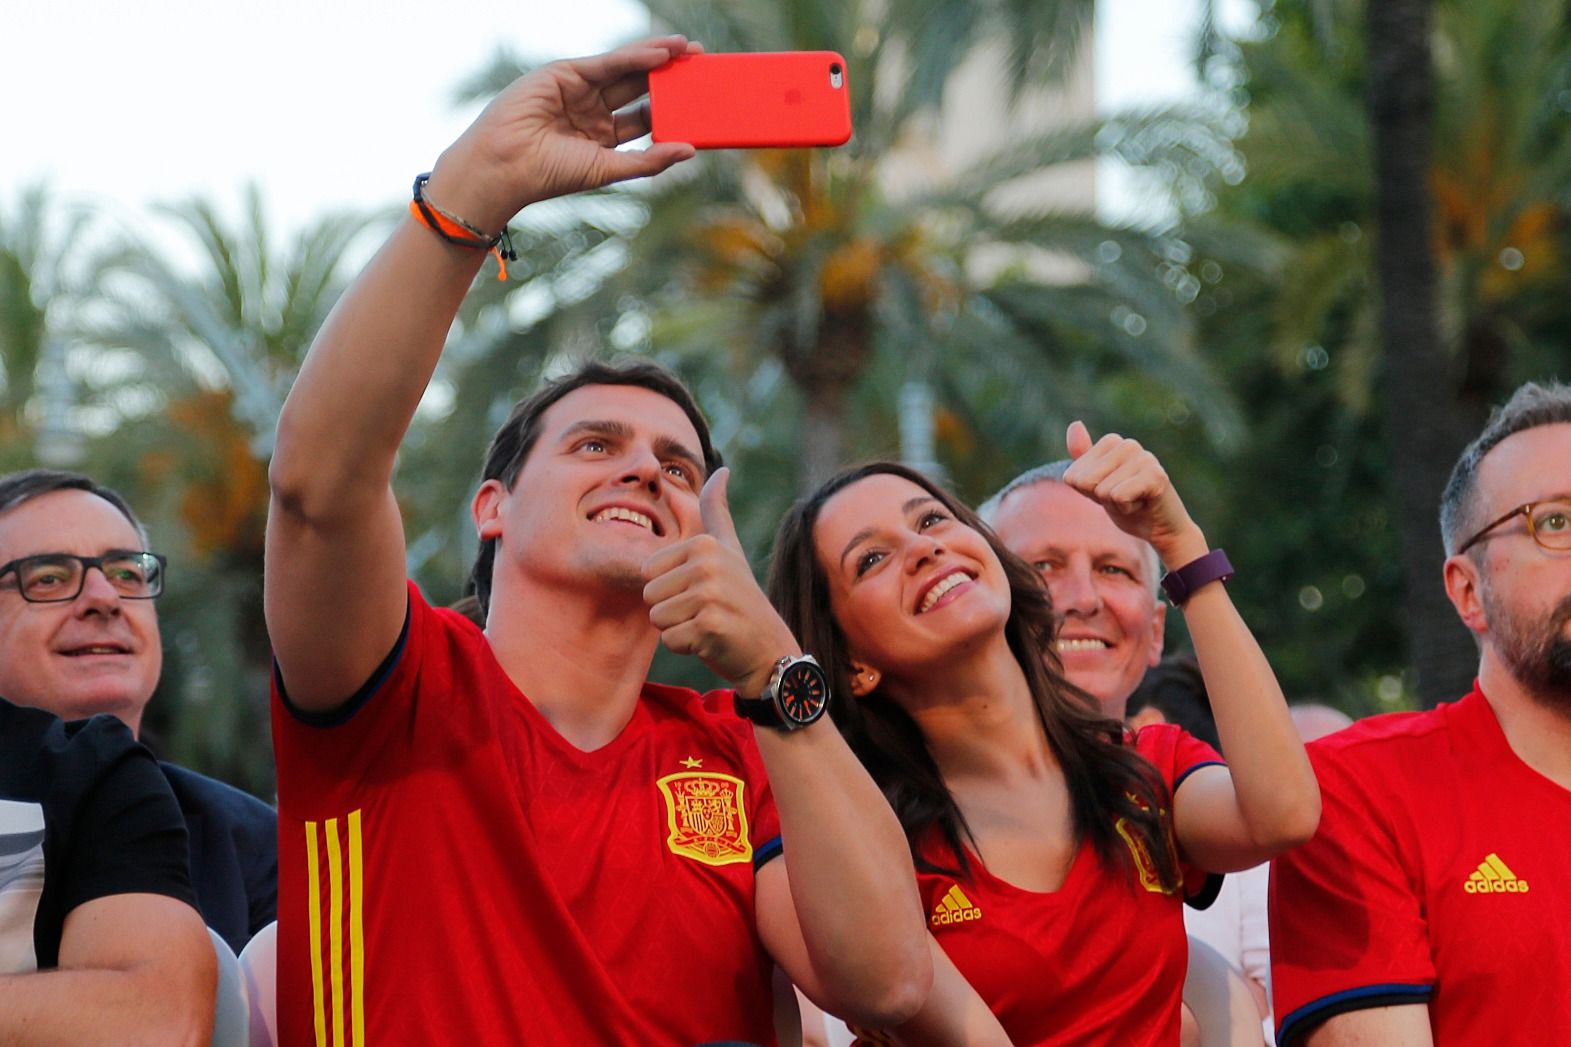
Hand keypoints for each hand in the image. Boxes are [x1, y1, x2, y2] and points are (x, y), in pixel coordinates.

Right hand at [424, 36, 699, 232]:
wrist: (506, 166)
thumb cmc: (550, 175)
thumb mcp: (609, 168)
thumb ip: (649, 160)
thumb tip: (691, 151)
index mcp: (603, 136)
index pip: (645, 116)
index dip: (673, 107)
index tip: (702, 101)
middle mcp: (593, 110)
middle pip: (640, 88)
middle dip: (671, 76)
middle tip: (703, 64)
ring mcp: (580, 90)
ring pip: (627, 70)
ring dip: (658, 58)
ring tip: (689, 50)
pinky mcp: (566, 73)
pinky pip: (607, 63)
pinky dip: (634, 56)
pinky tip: (660, 54)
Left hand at [642, 468, 799, 695]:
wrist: (769, 648)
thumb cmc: (741, 599)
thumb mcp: (730, 548)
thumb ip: (717, 510)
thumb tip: (722, 469)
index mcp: (705, 543)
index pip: (648, 571)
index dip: (670, 588)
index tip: (701, 592)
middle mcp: (707, 564)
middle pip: (649, 595)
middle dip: (672, 611)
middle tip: (705, 612)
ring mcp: (710, 595)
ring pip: (657, 618)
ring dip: (679, 629)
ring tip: (709, 625)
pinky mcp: (710, 626)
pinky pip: (670, 640)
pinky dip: (687, 647)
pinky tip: (712, 641)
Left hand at [1063, 420, 1207, 565]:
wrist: (1162, 528)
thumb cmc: (1127, 504)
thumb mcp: (1096, 483)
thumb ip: (1082, 457)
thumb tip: (1075, 424)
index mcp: (1111, 442)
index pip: (1073, 477)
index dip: (1089, 493)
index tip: (1112, 492)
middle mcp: (1128, 444)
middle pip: (1085, 482)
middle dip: (1101, 499)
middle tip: (1125, 498)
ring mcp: (1144, 457)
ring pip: (1102, 491)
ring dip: (1116, 505)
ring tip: (1136, 500)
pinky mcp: (1156, 475)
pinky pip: (1119, 497)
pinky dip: (1127, 509)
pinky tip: (1143, 504)